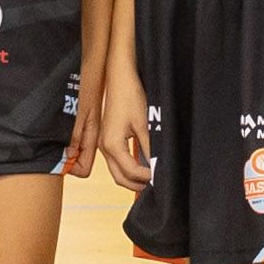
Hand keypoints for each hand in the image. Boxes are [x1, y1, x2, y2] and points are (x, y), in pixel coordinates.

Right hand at [88, 58, 154, 189]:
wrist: (119, 78)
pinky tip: (143, 164)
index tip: (160, 178)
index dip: (146, 178)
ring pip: (117, 171)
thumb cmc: (130, 96)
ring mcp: (103, 144)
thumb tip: (156, 166)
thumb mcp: (144, 124)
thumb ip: (149, 148)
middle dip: (137, 184)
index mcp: (111, 145)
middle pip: (119, 177)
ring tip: (151, 176)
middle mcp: (103, 147)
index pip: (130, 171)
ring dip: (132, 177)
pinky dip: (128, 167)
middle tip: (155, 185)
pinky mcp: (106, 139)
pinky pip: (116, 161)